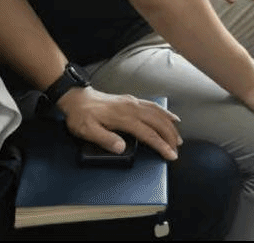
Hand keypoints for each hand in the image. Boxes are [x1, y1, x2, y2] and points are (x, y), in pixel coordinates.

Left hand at [56, 87, 183, 161]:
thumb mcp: (87, 130)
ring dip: (169, 126)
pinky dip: (165, 113)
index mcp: (123, 117)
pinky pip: (153, 106)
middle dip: (169, 137)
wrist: (76, 98)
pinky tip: (171, 118)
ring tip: (177, 138)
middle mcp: (132, 108)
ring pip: (158, 113)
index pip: (147, 133)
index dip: (161, 145)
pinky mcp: (132, 100)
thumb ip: (105, 139)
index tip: (170, 155)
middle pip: (157, 122)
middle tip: (176, 150)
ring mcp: (133, 102)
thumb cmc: (81, 116)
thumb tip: (122, 148)